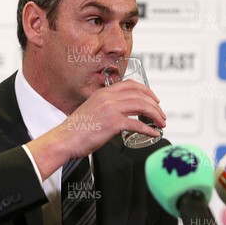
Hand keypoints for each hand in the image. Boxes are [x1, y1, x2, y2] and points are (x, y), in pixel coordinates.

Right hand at [27, 80, 165, 179]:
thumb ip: (106, 108)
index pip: (130, 85)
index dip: (146, 90)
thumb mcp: (91, 110)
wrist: (64, 140)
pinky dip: (149, 129)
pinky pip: (137, 124)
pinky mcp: (113, 123)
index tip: (154, 99)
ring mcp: (111, 109)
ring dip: (155, 115)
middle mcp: (108, 97)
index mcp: (102, 92)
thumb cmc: (76, 130)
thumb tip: (121, 116)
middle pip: (140, 94)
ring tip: (161, 123)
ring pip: (142, 106)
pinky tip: (154, 133)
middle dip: (155, 104)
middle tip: (161, 114)